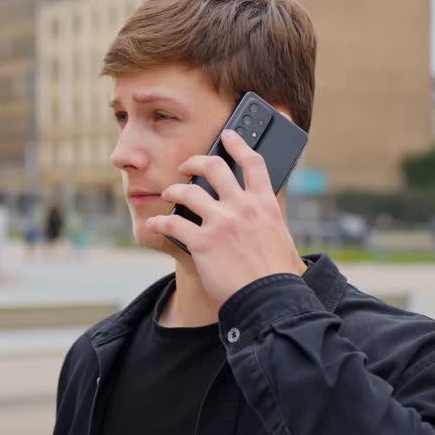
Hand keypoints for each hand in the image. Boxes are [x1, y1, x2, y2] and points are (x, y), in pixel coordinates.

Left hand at [146, 129, 303, 307]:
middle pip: (214, 167)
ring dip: (173, 191)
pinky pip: (173, 224)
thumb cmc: (277, 275)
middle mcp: (242, 207)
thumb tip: (256, 213)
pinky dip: (159, 223)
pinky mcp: (202, 242)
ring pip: (188, 192)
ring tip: (168, 195)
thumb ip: (266, 220)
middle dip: (194, 162)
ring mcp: (221, 223)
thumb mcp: (280, 237)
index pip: (253, 163)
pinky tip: (153, 225)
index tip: (227, 136)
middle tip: (185, 166)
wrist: (269, 299)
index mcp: (264, 204)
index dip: (238, 144)